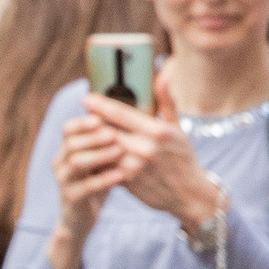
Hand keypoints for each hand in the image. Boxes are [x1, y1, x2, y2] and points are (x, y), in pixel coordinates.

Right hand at [47, 110, 128, 263]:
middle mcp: (61, 163)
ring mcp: (64, 182)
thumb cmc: (98, 182)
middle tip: (113, 133)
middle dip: (93, 136)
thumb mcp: (102, 158)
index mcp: (68, 149)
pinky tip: (120, 175)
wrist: (82, 219)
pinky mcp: (71, 200)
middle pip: (70, 143)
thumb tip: (134, 111)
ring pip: (75, 162)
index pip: (68, 128)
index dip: (83, 121)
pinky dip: (103, 179)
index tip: (101, 116)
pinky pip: (85, 187)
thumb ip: (111, 138)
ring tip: (118, 151)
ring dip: (98, 155)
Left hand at [82, 72, 225, 232]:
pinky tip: (89, 155)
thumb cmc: (183, 157)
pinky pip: (105, 169)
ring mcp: (134, 168)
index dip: (100, 105)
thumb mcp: (178, 128)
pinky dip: (97, 161)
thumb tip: (162, 74)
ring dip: (91, 143)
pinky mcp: (127, 183)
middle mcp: (145, 148)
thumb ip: (166, 101)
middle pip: (107, 132)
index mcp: (158, 131)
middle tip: (80, 116)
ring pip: (103, 151)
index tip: (86, 98)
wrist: (188, 194)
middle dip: (91, 124)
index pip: (122, 113)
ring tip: (81, 135)